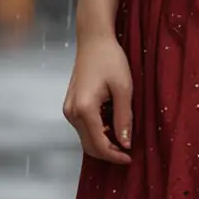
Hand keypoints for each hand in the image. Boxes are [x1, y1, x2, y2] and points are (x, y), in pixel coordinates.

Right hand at [63, 31, 133, 163]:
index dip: (115, 155)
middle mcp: (72, 112)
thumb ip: (124, 118)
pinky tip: (112, 124)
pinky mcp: (70, 105)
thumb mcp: (124, 89)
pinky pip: (84, 127)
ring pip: (86, 138)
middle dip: (109, 153)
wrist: (94, 41)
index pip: (99, 144)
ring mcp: (69, 109)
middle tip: (128, 152)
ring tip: (123, 135)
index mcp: (85, 109)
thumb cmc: (110, 59)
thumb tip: (126, 143)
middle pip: (89, 146)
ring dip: (103, 142)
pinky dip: (98, 132)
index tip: (130, 157)